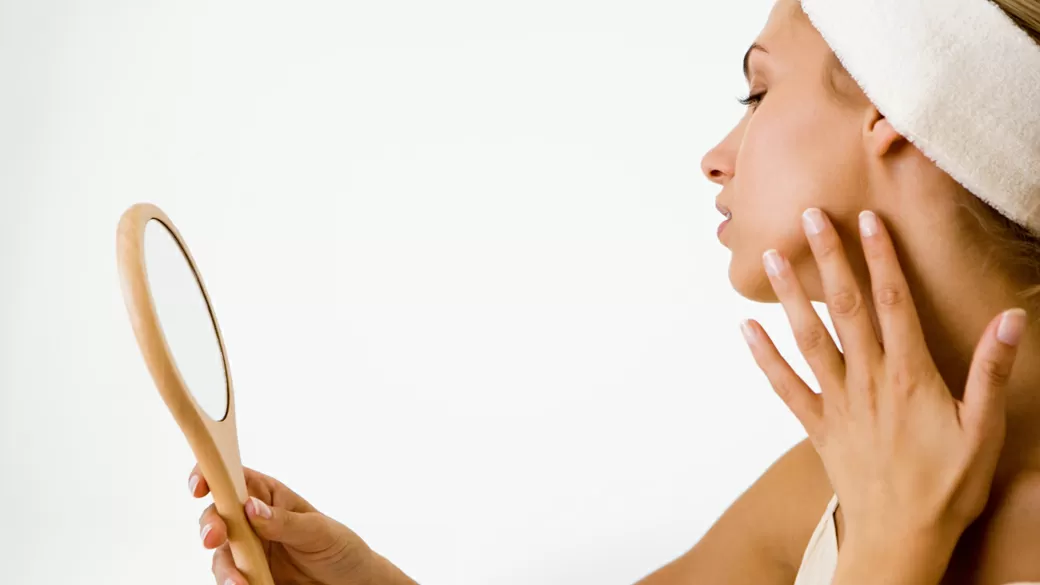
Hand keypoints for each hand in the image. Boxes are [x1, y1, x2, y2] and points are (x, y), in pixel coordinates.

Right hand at [191, 465, 416, 584]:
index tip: (200, 486)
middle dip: (210, 524)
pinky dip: (232, 583)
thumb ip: (284, 521)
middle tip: (215, 538)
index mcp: (268, 495)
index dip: (211, 474)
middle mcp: (252, 519)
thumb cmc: (339, 546)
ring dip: (223, 566)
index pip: (233, 477)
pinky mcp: (249, 575)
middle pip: (217, 515)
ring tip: (238, 582)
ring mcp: (249, 548)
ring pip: (219, 552)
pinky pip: (230, 577)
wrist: (351, 583)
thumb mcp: (318, 530)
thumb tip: (251, 507)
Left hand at [740, 208, 1025, 581]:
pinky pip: (785, 386)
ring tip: (768, 257)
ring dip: (790, 296)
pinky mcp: (817, 425)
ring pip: (809, 338)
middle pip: (845, 308)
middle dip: (827, 258)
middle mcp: (867, 380)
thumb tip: (1010, 319)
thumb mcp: (983, 429)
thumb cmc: (947, 486)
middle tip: (808, 216)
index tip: (866, 219)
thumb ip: (991, 371)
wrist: (901, 538)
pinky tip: (746, 328)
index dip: (879, 257)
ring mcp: (837, 402)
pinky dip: (764, 357)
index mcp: (910, 376)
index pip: (893, 302)